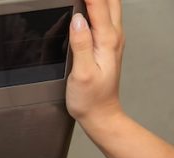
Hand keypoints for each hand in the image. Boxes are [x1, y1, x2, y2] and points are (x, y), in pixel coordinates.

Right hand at [66, 0, 124, 131]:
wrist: (100, 113)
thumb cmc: (90, 98)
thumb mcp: (82, 73)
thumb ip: (81, 44)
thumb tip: (77, 20)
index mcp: (107, 41)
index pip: (98, 5)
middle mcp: (114, 37)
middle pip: (109, 1)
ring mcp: (113, 40)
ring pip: (110, 6)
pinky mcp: (108, 44)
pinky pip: (106, 17)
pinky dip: (98, 7)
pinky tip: (88, 8)